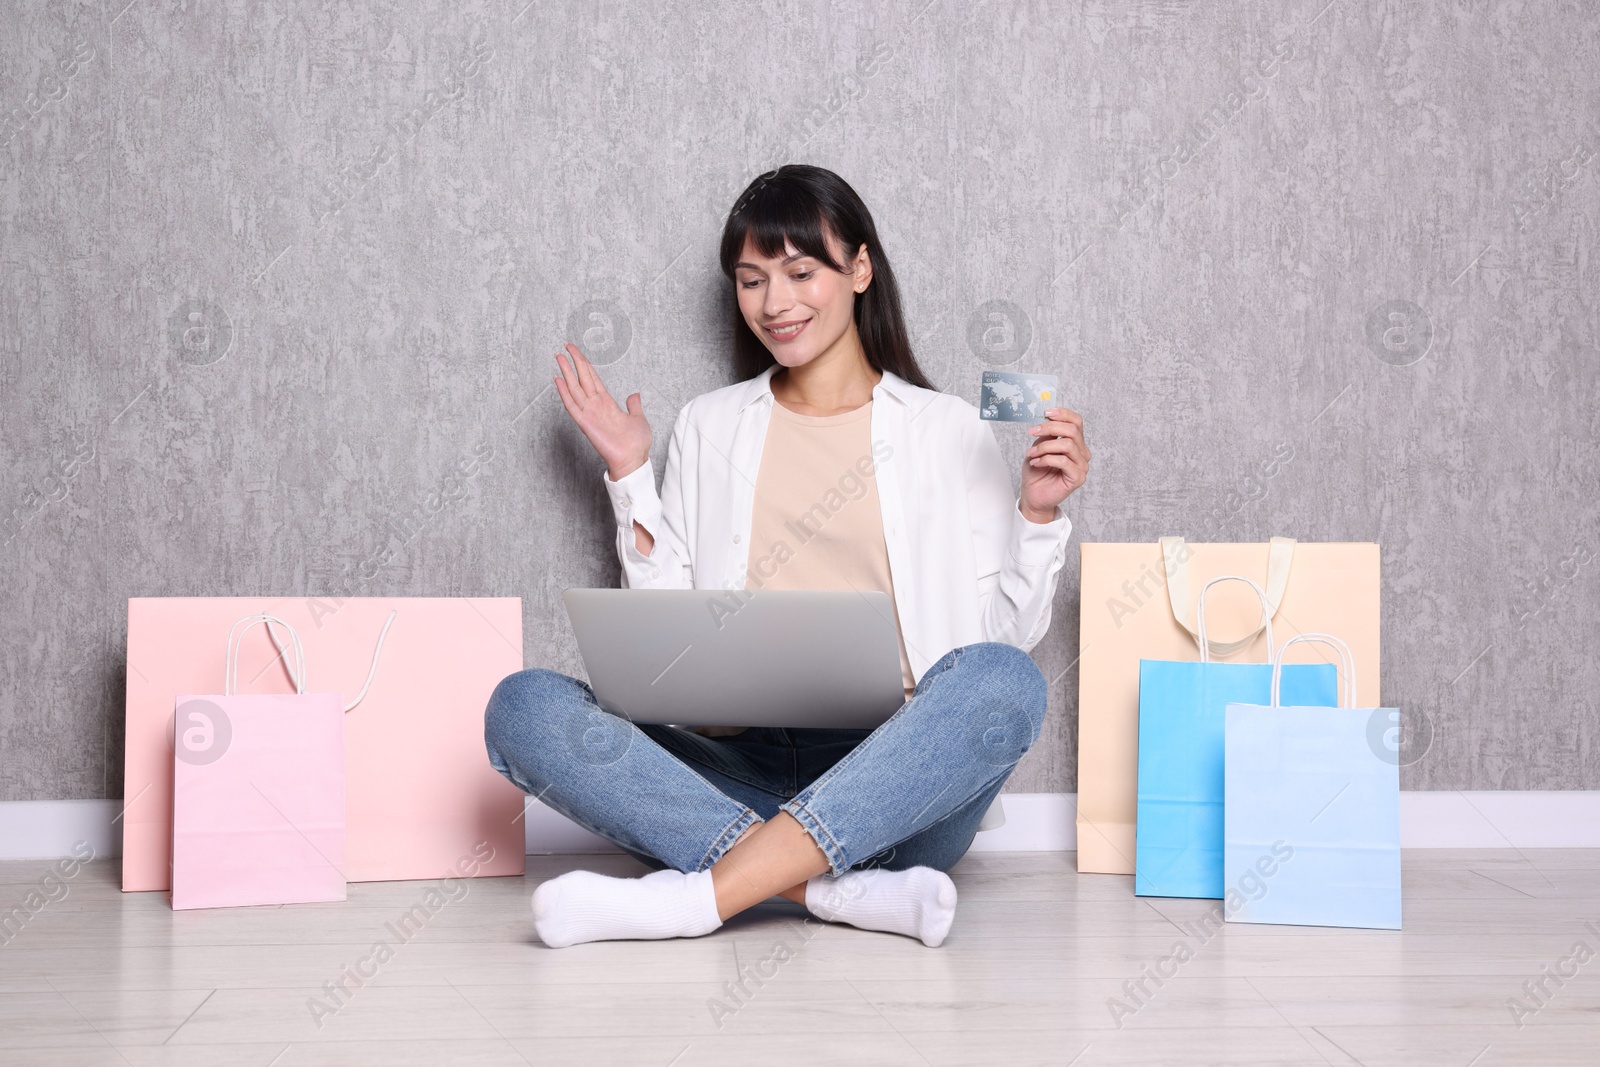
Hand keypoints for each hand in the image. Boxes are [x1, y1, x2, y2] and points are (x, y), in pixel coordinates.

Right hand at [550, 342, 651, 479]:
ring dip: (566, 372)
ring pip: (574, 388)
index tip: (576, 352)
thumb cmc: (636, 444)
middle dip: (574, 361)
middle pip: (582, 378)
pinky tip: (558, 380)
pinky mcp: (585, 423)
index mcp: (607, 403)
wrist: (633, 460)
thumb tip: (634, 394)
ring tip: (558, 357)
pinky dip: (564, 393)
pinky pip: (572, 405)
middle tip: (565, 347)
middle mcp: (596, 406)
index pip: (593, 378)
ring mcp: (589, 413)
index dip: (584, 364)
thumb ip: (634, 405)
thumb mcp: (638, 418)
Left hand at [1019, 407, 1088, 521]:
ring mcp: (1082, 465)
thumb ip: (1047, 434)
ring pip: (1067, 445)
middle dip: (1050, 428)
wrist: (1033, 495)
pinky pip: (1064, 461)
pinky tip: (1036, 463)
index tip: (1046, 412)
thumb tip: (1047, 417)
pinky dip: (1046, 459)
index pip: (1076, 422)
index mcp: (1075, 442)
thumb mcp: (1039, 447)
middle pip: (1072, 430)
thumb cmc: (1037, 472)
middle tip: (1032, 432)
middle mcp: (1082, 452)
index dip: (1063, 414)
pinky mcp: (1078, 477)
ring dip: (1045, 446)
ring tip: (1032, 453)